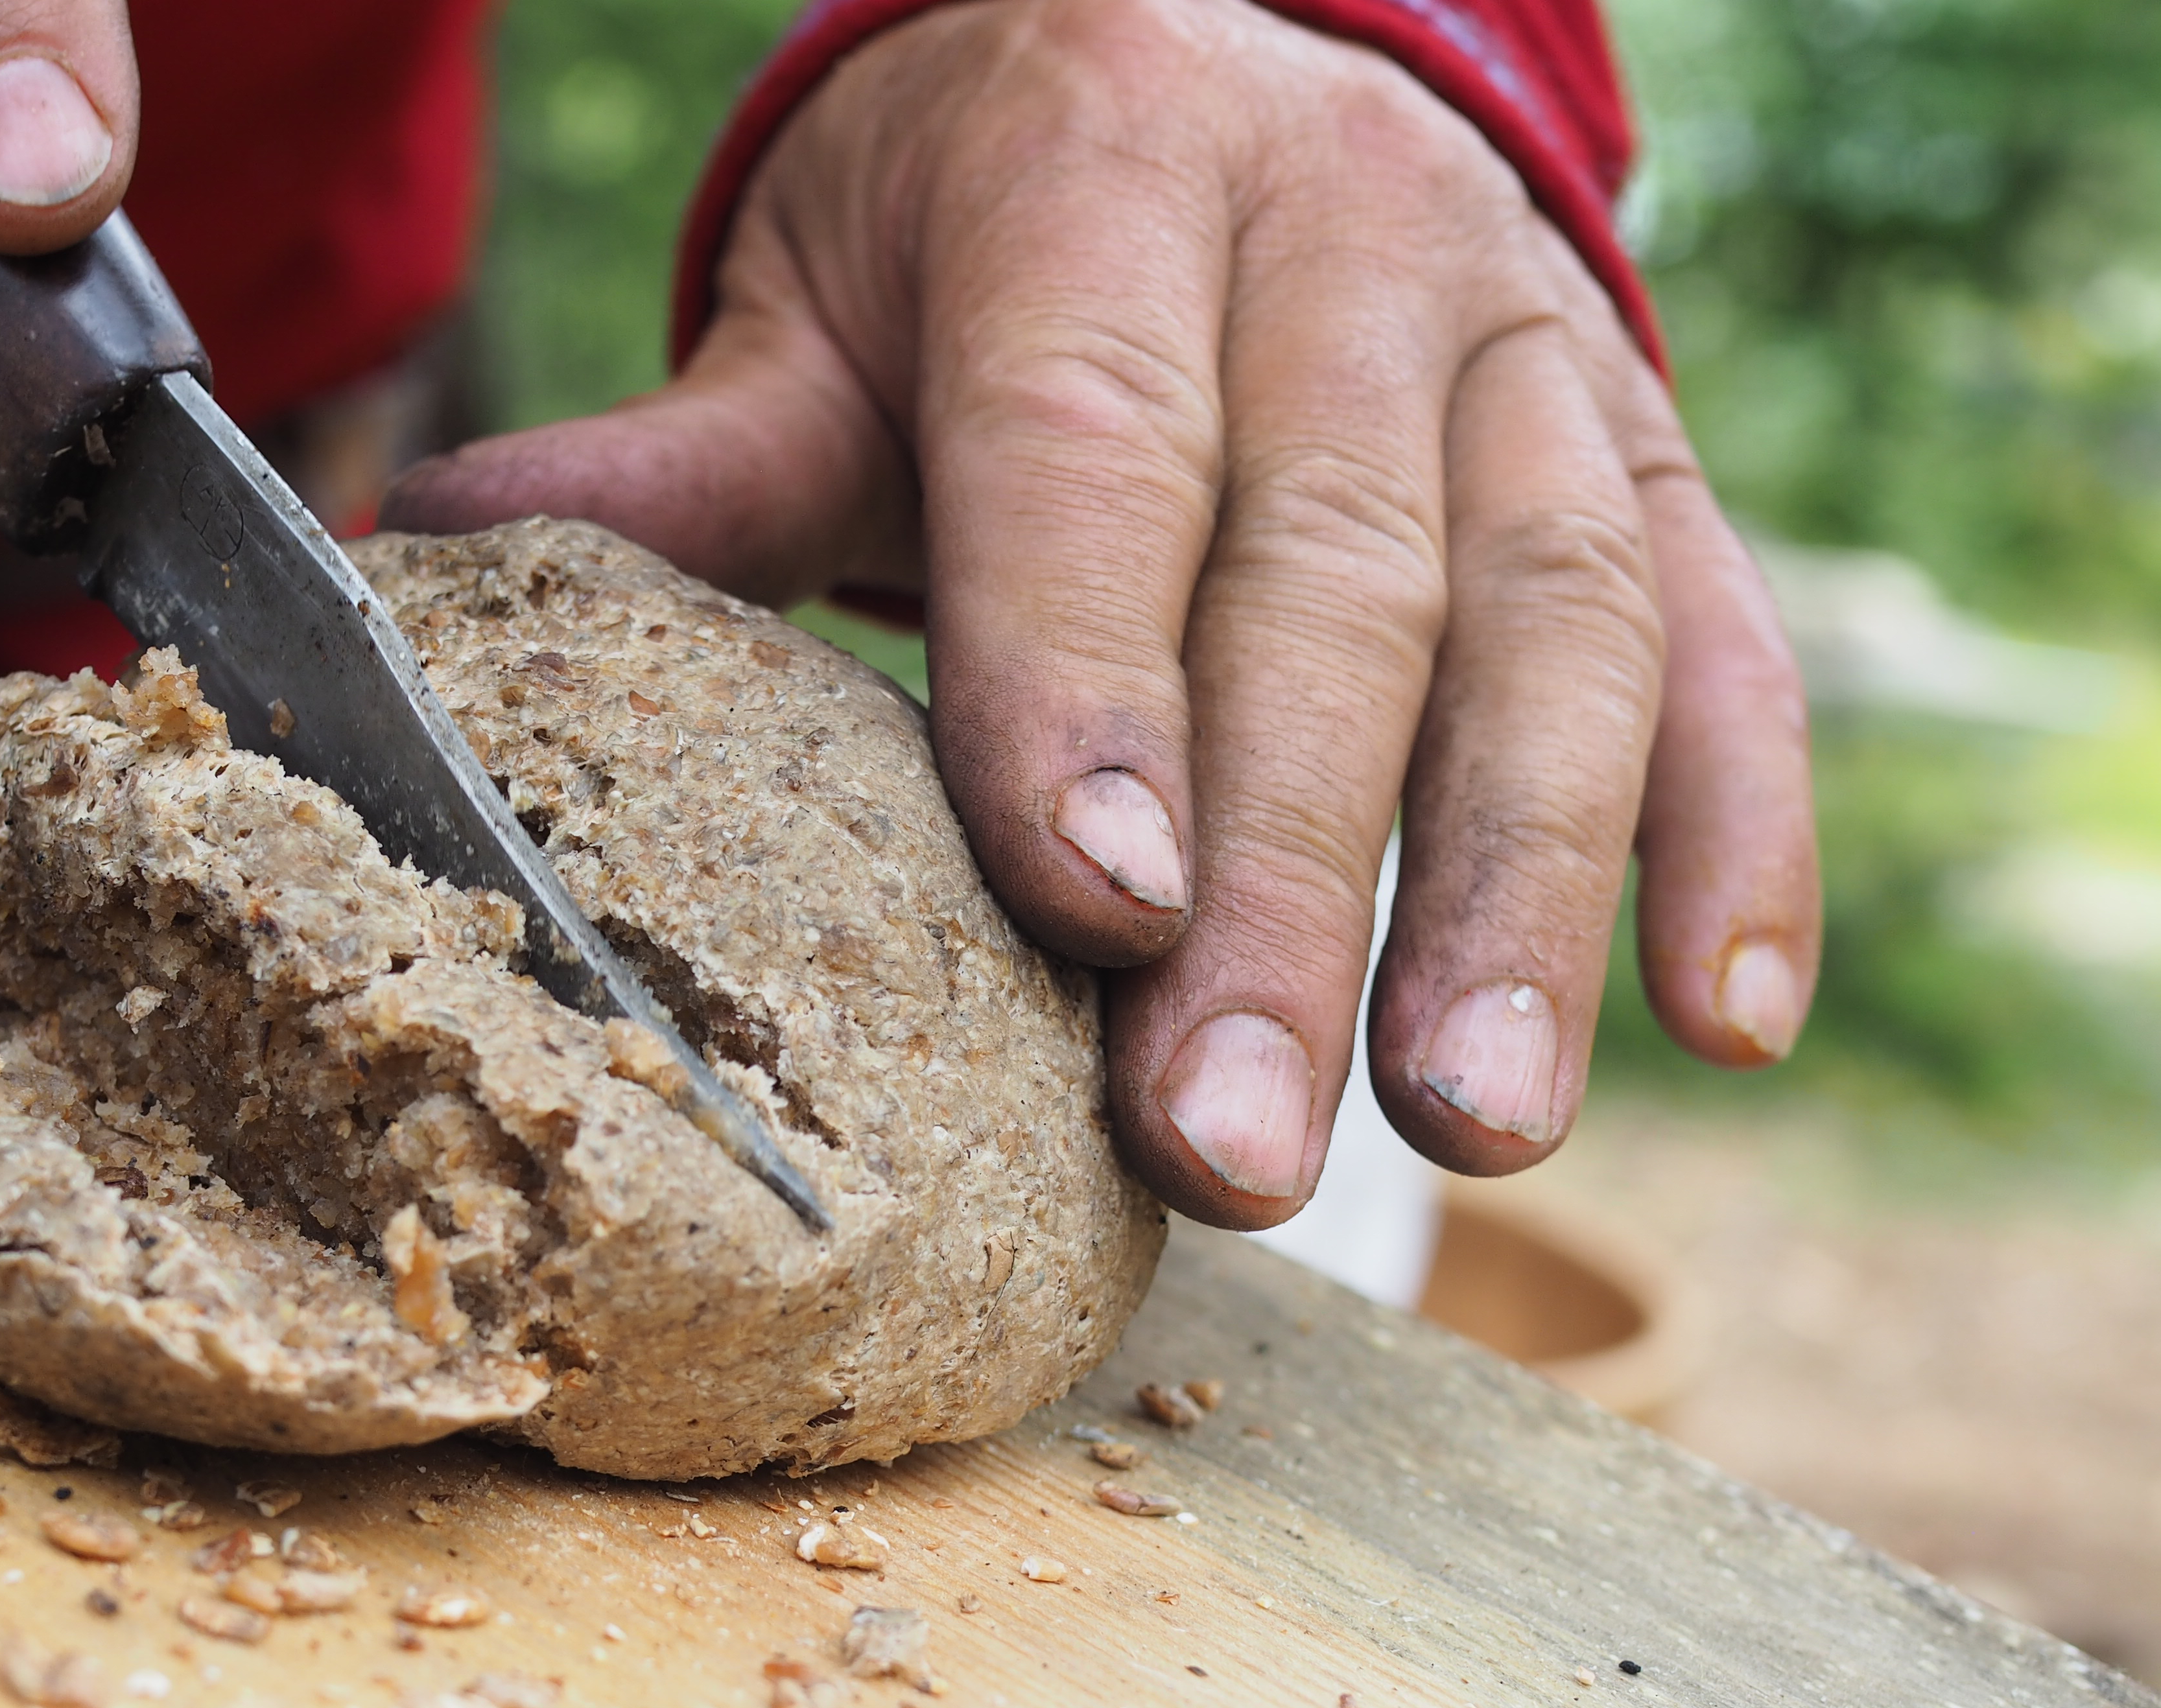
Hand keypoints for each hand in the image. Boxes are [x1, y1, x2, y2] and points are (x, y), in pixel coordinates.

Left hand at [384, 0, 1820, 1228]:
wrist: (1216, 54)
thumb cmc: (990, 237)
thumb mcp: (828, 306)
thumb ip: (687, 453)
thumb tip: (425, 548)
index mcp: (1102, 183)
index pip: (1098, 454)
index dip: (1096, 681)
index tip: (1097, 908)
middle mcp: (1345, 246)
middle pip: (1334, 589)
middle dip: (1289, 885)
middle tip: (1234, 1146)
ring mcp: (1527, 343)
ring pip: (1555, 626)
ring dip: (1519, 891)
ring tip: (1473, 1129)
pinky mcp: (1641, 444)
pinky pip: (1720, 635)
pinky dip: (1735, 827)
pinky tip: (1718, 1021)